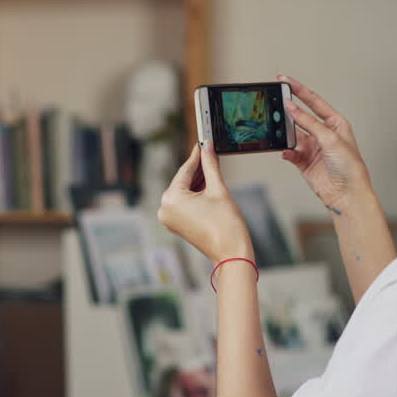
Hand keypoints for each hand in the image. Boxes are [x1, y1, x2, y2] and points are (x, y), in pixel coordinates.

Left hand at [158, 142, 253, 264]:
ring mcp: (169, 218)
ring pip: (184, 191)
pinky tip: (207, 184)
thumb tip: (208, 148)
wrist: (231, 253)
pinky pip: (184, 202)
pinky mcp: (176, 224)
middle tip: (209, 152)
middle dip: (198, 169)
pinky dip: (195, 194)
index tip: (202, 143)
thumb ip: (211, 166)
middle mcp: (165, 208)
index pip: (184, 171)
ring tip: (212, 167)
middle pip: (183, 181)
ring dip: (197, 181)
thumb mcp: (218, 189)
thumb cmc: (226, 225)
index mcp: (171, 199)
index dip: (196, 155)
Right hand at [278, 75, 370, 212]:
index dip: (299, 89)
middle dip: (288, 110)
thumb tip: (292, 108)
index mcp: (335, 123)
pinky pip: (289, 152)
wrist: (346, 193)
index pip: (314, 101)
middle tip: (275, 101)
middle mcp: (323, 133)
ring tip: (278, 128)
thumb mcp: (330, 139)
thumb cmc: (349, 167)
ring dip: (285, 133)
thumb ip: (309, 123)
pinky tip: (286, 152)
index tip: (284, 80)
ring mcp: (312, 147)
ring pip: (292, 134)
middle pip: (301, 116)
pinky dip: (286, 151)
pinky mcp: (303, 161)